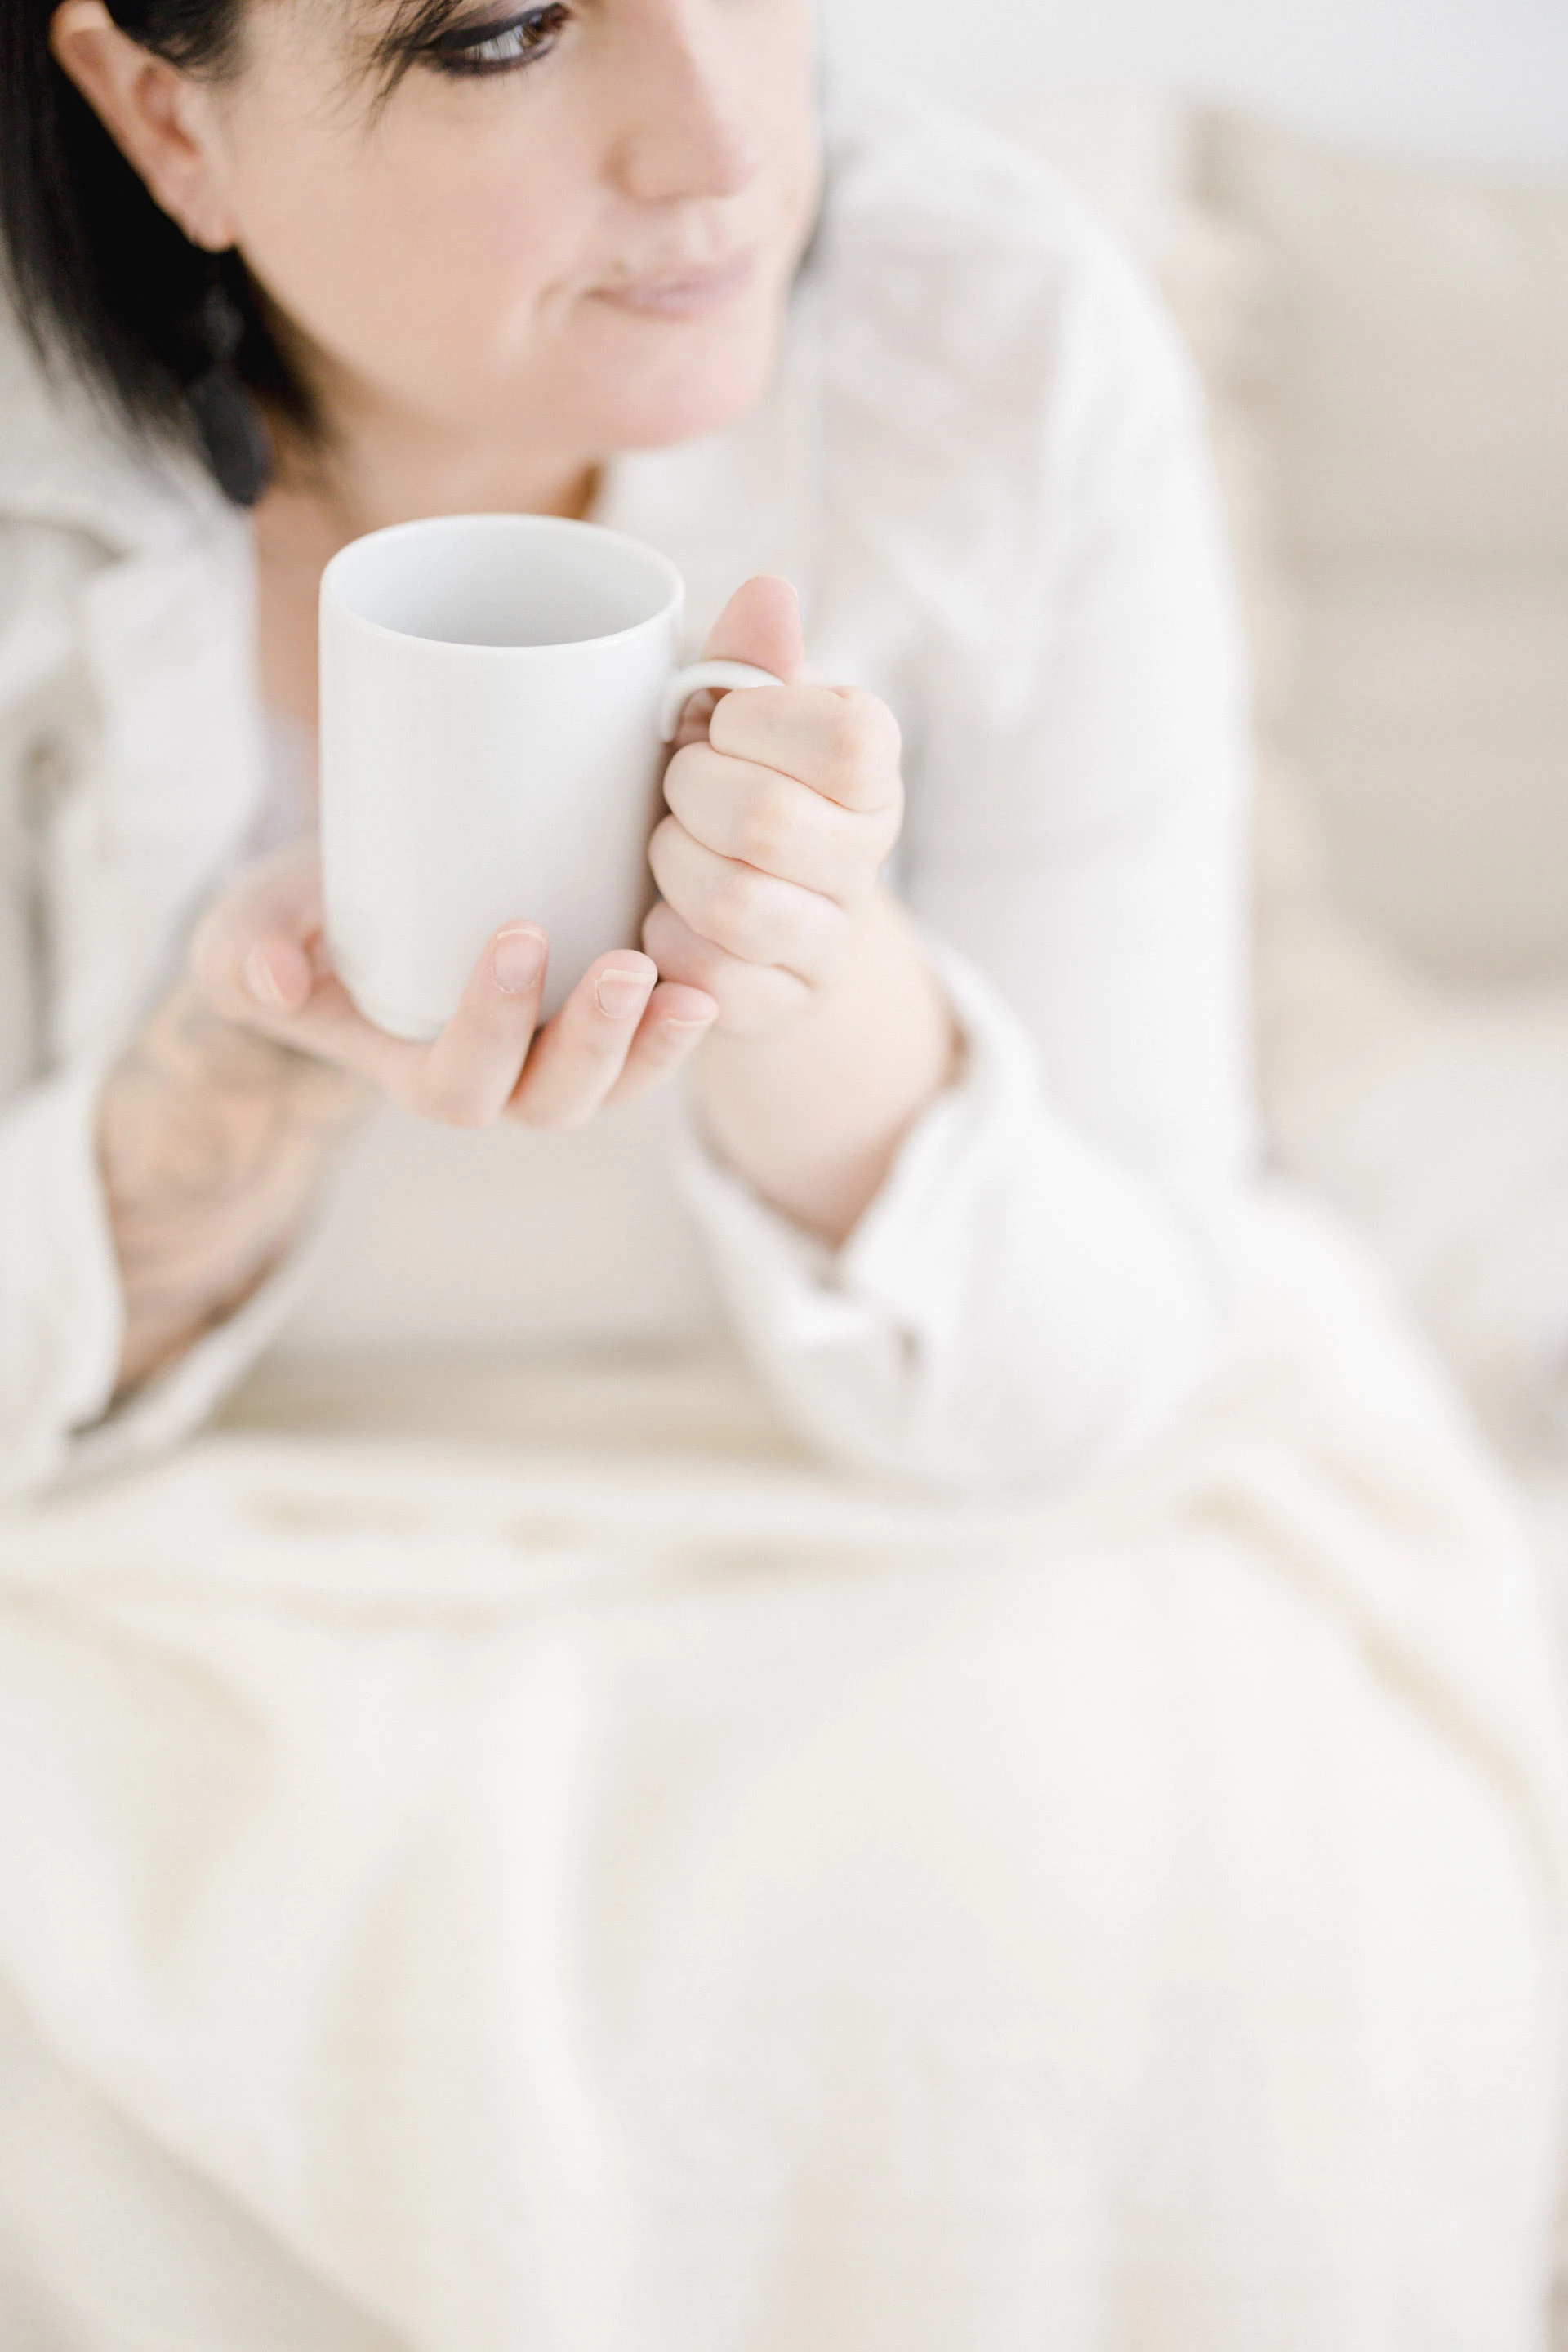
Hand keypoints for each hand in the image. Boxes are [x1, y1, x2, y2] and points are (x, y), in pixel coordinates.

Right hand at [188, 842, 719, 1129]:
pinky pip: (660, 1036)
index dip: (492, 1027)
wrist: (361, 897)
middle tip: (624, 966)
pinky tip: (720, 959)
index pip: (462, 1084)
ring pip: (623, 1080)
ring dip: (660, 1043)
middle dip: (595, 1043)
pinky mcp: (606, 1003)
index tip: (515, 935)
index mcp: (424, 1073)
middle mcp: (505, 1079)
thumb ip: (242, 953)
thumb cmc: (300, 925)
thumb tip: (273, 979)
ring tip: (691, 985)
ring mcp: (562, 1047)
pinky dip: (691, 1008)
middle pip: (558, 1100)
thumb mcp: (247, 931)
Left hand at [645, 577, 904, 1034]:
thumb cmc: (727, 784)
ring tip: (670, 853)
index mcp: (871, 767)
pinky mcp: (786, 1005)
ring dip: (676, 871)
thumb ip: (747, 658)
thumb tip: (767, 594)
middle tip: (678, 791)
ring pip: (740, 908)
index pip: (847, 740)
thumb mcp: (733, 716)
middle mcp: (870, 856)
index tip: (724, 727)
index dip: (758, 726)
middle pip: (770, 822)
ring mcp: (833, 940)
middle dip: (692, 797)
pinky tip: (668, 917)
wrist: (740, 908)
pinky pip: (712, 979)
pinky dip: (667, 943)